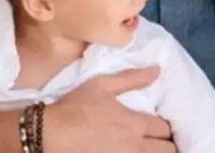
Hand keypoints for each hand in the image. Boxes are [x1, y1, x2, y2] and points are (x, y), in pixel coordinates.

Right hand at [45, 67, 175, 152]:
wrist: (47, 135)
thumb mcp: (102, 85)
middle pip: (167, 150)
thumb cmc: (74, 108)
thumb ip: (132, 78)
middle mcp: (135, 147)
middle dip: (166, 145)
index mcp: (135, 124)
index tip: (159, 127)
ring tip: (148, 149)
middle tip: (157, 142)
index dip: (164, 128)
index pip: (165, 128)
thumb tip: (157, 70)